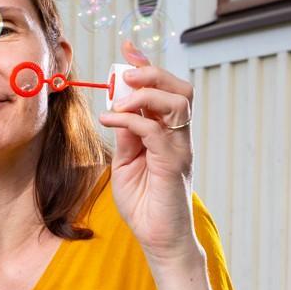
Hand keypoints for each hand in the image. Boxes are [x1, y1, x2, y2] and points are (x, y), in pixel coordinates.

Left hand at [98, 40, 199, 264]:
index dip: (148, 66)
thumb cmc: (144, 204)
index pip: (166, 90)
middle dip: (152, 73)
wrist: (159, 240)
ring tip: (119, 101)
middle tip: (125, 76)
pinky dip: (131, 119)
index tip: (128, 49)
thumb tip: (118, 109)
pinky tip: (110, 120)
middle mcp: (179, 138)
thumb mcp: (126, 163)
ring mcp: (180, 149)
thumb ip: (126, 136)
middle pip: (179, 89)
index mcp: (168, 134)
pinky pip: (157, 131)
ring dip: (145, 94)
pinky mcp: (174, 164)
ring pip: (176, 103)